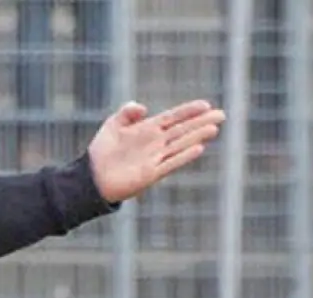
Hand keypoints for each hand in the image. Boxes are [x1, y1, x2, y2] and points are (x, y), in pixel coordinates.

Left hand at [88, 99, 226, 204]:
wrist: (91, 176)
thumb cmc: (101, 151)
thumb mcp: (112, 125)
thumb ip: (127, 112)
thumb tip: (144, 107)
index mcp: (147, 130)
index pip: (173, 118)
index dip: (188, 111)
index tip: (205, 104)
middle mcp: (155, 143)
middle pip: (182, 130)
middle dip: (200, 122)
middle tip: (221, 115)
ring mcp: (154, 158)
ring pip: (180, 145)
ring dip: (196, 137)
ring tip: (213, 129)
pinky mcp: (151, 174)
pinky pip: (170, 163)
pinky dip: (184, 156)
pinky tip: (198, 148)